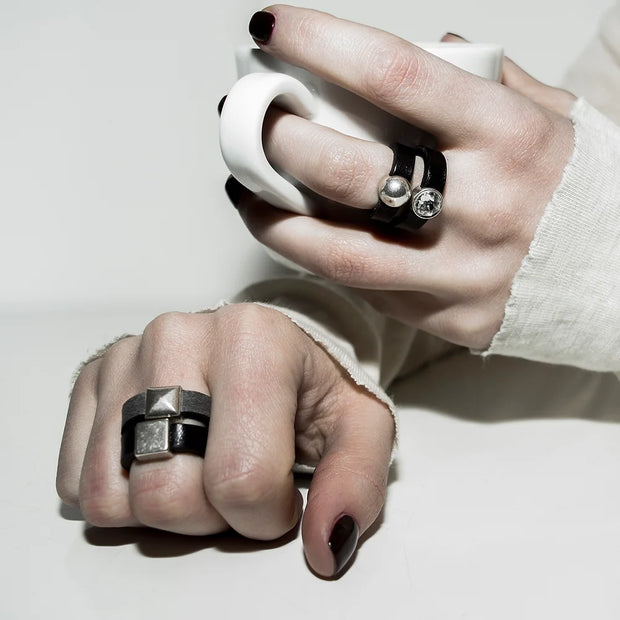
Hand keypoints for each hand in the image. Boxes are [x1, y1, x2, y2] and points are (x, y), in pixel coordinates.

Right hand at [56, 305, 393, 576]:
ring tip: (202, 464)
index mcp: (251, 338)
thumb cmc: (310, 383)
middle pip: (168, 496)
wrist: (268, 346)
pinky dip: (125, 491)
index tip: (282, 491)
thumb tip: (327, 545)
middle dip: (212, 515)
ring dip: (166, 505)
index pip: (241, 479)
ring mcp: (128, 356)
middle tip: (238, 478)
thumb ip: (355, 482)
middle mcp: (179, 335)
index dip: (267, 513)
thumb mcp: (359, 426)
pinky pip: (79, 479)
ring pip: (114, 497)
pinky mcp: (94, 380)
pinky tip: (166, 458)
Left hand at [231, 5, 576, 349]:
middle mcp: (482, 208)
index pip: (394, 77)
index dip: (321, 45)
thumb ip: (481, 80)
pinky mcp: (450, 318)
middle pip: (346, 171)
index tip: (272, 28)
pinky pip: (368, 290)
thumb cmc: (577, 186)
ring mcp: (463, 273)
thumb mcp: (548, 114)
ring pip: (339, 253)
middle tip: (250, 122)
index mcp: (508, 136)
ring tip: (246, 194)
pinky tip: (303, 236)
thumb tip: (416, 54)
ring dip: (276, 221)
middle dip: (278, 141)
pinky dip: (323, 260)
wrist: (616, 272)